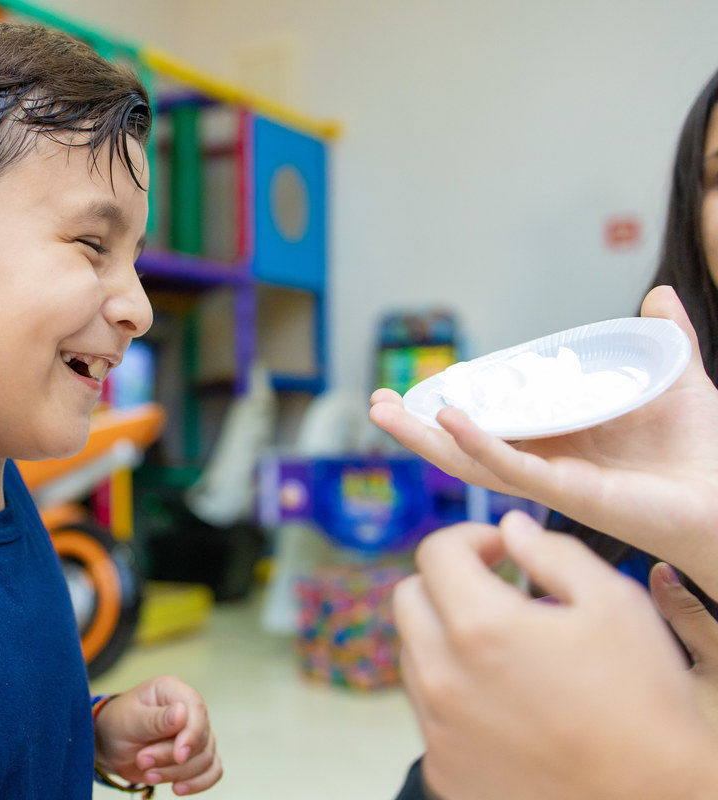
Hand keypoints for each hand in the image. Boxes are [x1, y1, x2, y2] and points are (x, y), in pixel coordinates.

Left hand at [93, 676, 221, 794]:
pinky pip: (212, 770)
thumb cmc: (118, 725)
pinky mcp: (197, 754)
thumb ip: (154, 719)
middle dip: (171, 758)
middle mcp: (188, 709)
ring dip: (177, 773)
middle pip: (201, 738)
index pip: (196, 708)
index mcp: (171, 690)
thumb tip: (181, 713)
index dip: (192, 734)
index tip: (178, 756)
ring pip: (205, 758)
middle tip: (142, 761)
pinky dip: (198, 783)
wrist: (112, 746)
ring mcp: (196, 732)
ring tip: (148, 774)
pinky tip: (177, 788)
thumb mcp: (129, 720)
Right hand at [369, 285, 717, 598]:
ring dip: (425, 438)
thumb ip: (664, 340)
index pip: (493, 425)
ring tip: (384, 412)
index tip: (417, 387)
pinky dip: (478, 445)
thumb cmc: (707, 451)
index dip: (451, 407)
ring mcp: (553, 480)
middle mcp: (548, 463)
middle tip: (376, 403)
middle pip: (466, 448)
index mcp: (562, 441)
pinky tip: (449, 421)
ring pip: (473, 462)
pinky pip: (512, 468)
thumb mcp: (676, 381)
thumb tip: (657, 295)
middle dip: (417, 429)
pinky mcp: (569, 493)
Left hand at [396, 511, 717, 799]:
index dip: (470, 538)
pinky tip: (504, 701)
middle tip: (497, 593)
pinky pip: (427, 710)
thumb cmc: (642, 705)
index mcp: (481, 626)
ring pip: (414, 654)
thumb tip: (511, 528)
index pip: (435, 552)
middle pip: (409, 598)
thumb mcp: (616, 605)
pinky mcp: (441, 766)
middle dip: (448, 583)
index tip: (500, 551)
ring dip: (447, 638)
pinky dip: (454, 694)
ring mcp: (437, 726)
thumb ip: (553, 552)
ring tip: (507, 652)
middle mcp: (443, 676)